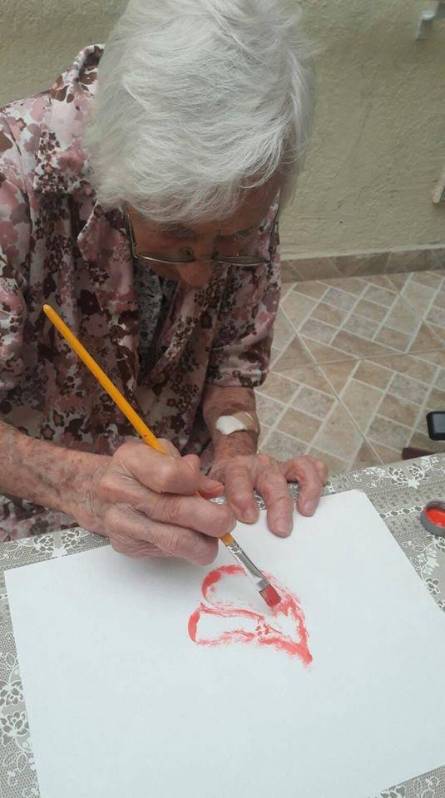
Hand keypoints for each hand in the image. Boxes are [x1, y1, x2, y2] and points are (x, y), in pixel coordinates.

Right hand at [68, 440, 234, 563]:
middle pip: (176, 511)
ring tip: (214, 537)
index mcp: (129, 460)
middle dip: (212, 519)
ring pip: (174, 540)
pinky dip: (186, 549)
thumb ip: (190, 471)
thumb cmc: (138, 472)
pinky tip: (191, 539)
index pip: (170, 475)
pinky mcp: (125, 546)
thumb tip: (214, 490)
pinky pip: (165, 552)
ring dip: (203, 543)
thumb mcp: (162, 456)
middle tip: (226, 521)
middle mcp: (118, 490)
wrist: (97, 494)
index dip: (196, 483)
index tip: (210, 489)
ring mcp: (119, 521)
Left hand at [209, 453, 327, 536]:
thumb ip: (212, 507)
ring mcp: (280, 467)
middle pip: (272, 480)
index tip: (248, 517)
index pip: (238, 478)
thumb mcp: (211, 494)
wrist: (233, 465)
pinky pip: (313, 467)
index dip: (243, 496)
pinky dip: (319, 479)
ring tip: (306, 511)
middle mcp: (260, 466)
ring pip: (299, 468)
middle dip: (278, 505)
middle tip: (281, 529)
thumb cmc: (224, 487)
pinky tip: (319, 497)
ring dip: (306, 489)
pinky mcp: (295, 470)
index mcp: (235, 469)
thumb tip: (213, 530)